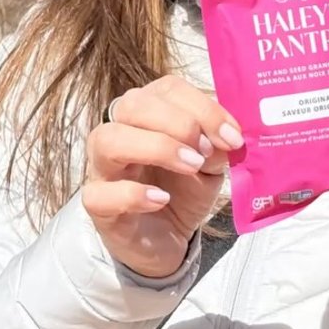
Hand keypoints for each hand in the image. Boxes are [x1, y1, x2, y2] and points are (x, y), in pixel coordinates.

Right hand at [82, 75, 243, 277]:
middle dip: (177, 122)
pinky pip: (99, 193)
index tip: (232, 135)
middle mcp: (119, 131)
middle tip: (205, 150)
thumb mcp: (210, 165)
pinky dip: (133, 194)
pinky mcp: (97, 205)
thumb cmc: (184, 191)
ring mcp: (103, 168)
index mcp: (149, 113)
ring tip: (191, 166)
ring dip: (156, 147)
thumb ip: (217, 147)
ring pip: (108, 139)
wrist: (170, 239)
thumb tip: (225, 137)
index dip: (202, 107)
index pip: (167, 89)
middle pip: (132, 104)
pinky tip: (161, 198)